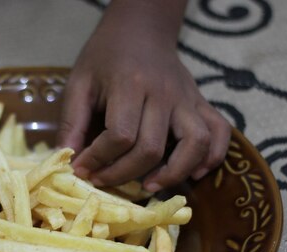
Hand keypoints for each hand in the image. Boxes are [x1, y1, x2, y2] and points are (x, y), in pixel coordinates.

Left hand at [58, 0, 230, 191]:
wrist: (141, 30)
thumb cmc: (105, 58)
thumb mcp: (79, 83)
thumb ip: (71, 121)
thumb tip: (66, 159)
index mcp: (130, 85)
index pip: (120, 135)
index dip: (99, 159)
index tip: (82, 169)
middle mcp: (164, 94)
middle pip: (151, 148)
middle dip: (123, 174)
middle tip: (102, 180)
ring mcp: (188, 99)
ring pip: (193, 144)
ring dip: (173, 173)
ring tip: (149, 187)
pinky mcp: (202, 103)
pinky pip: (219, 132)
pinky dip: (212, 157)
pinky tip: (193, 174)